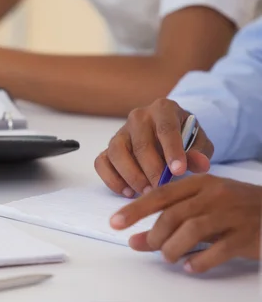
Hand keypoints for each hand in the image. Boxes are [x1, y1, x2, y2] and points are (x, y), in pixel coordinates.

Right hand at [95, 98, 214, 197]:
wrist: (169, 136)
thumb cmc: (186, 139)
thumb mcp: (200, 142)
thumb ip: (200, 152)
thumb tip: (199, 164)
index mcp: (163, 109)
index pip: (166, 129)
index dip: (172, 151)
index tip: (179, 171)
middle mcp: (138, 117)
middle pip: (140, 144)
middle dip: (152, 170)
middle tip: (162, 188)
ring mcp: (120, 132)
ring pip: (116, 152)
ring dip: (131, 176)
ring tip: (146, 192)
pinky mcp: (108, 149)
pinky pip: (101, 163)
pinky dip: (112, 179)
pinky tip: (128, 192)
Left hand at [110, 174, 261, 272]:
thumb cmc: (231, 206)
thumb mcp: (199, 204)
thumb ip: (168, 219)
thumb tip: (135, 240)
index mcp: (199, 183)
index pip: (160, 194)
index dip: (135, 210)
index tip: (115, 222)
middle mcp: (214, 195)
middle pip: (173, 214)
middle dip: (154, 235)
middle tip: (148, 246)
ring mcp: (231, 214)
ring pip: (191, 230)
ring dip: (172, 248)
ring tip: (168, 257)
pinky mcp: (246, 236)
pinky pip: (217, 251)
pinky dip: (198, 262)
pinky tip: (190, 266)